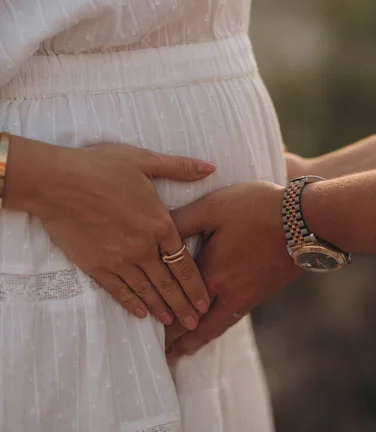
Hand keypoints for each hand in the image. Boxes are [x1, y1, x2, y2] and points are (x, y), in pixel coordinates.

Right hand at [5, 137, 214, 328]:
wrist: (57, 183)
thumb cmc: (101, 167)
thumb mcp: (144, 160)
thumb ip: (179, 167)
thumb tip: (210, 167)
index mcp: (158, 223)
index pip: (183, 262)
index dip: (195, 285)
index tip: (205, 302)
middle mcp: (142, 248)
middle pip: (168, 284)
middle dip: (183, 305)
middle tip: (194, 323)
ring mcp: (118, 260)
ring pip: (146, 291)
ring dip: (160, 309)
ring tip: (172, 323)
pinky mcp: (95, 266)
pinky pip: (118, 290)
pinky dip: (131, 303)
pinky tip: (140, 314)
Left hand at [165, 182, 299, 358]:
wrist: (305, 220)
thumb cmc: (256, 209)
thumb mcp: (213, 207)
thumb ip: (181, 221)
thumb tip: (154, 232)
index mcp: (210, 273)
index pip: (178, 305)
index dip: (163, 322)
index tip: (148, 331)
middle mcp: (227, 292)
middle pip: (197, 325)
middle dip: (178, 342)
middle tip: (164, 357)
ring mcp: (247, 294)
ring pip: (217, 326)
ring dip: (198, 340)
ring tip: (184, 352)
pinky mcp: (262, 290)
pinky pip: (233, 317)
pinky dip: (218, 327)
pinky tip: (218, 324)